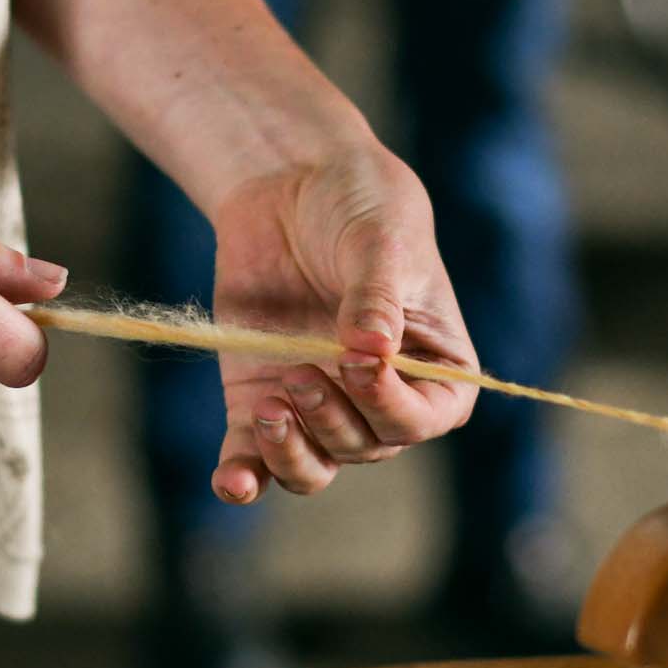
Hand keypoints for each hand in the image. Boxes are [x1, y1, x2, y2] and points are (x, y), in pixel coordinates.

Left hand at [207, 138, 476, 501]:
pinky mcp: (263, 399)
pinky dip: (244, 477)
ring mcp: (321, 404)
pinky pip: (254, 457)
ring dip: (290, 454)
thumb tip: (371, 352)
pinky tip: (233, 482)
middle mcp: (381, 398)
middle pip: (365, 446)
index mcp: (434, 368)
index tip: (355, 363)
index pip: (423, 419)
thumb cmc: (361, 207)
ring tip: (269, 408)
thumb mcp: (380, 242)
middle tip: (300, 372)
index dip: (389, 406)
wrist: (293, 185)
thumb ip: (375, 297)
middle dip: (332, 419)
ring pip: (313, 467)